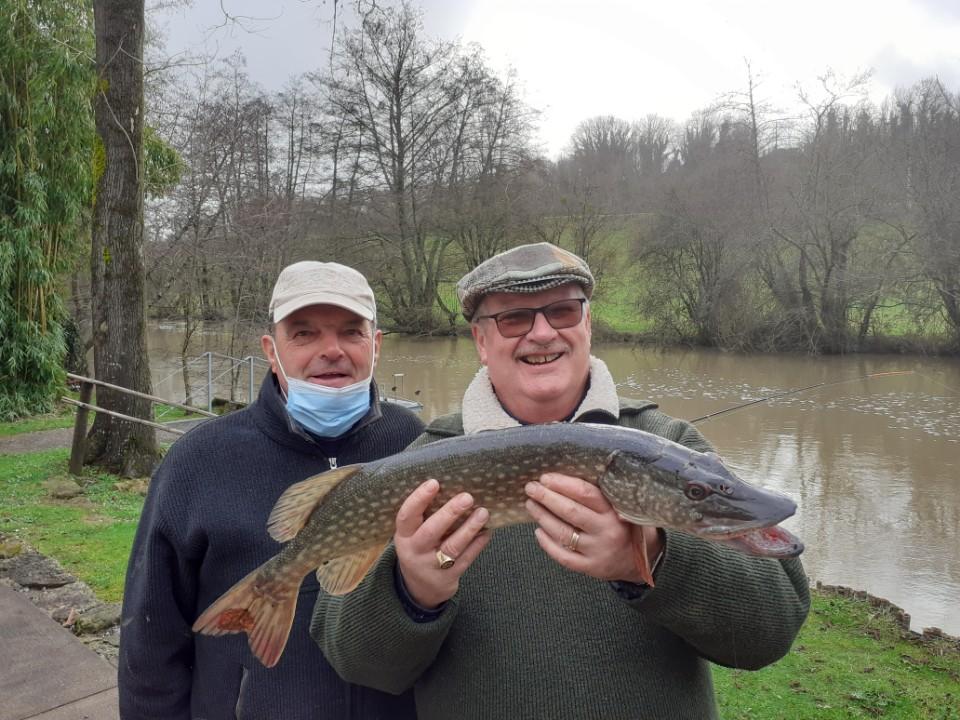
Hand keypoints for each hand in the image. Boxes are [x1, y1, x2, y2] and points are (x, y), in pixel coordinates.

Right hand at [394, 479, 490, 608]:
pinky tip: (487, 531)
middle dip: (450, 513)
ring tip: (483, 513)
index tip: (434, 483)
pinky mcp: (448, 577)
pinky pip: (465, 559)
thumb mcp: (412, 533)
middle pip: (431, 531)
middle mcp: (415, 551)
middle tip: (467, 497)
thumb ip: (424, 515)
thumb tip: (450, 484)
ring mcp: (432, 566)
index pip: (407, 515)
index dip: (419, 499)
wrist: (420, 588)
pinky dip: (477, 544)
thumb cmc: (420, 547)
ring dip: (469, 528)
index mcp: (403, 535)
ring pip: (452, 546)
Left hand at [524, 472, 662, 584]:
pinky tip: (538, 531)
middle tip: (530, 487)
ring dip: (543, 517)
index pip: (585, 494)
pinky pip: (563, 556)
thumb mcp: (625, 506)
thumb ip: (604, 494)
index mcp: (615, 512)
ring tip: (530, 504)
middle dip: (547, 498)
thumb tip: (568, 477)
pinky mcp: (590, 568)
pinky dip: (548, 544)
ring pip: (563, 533)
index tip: (546, 477)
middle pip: (570, 512)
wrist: (645, 561)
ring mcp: (597, 552)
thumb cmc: (628, 526)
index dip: (563, 484)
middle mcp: (606, 532)